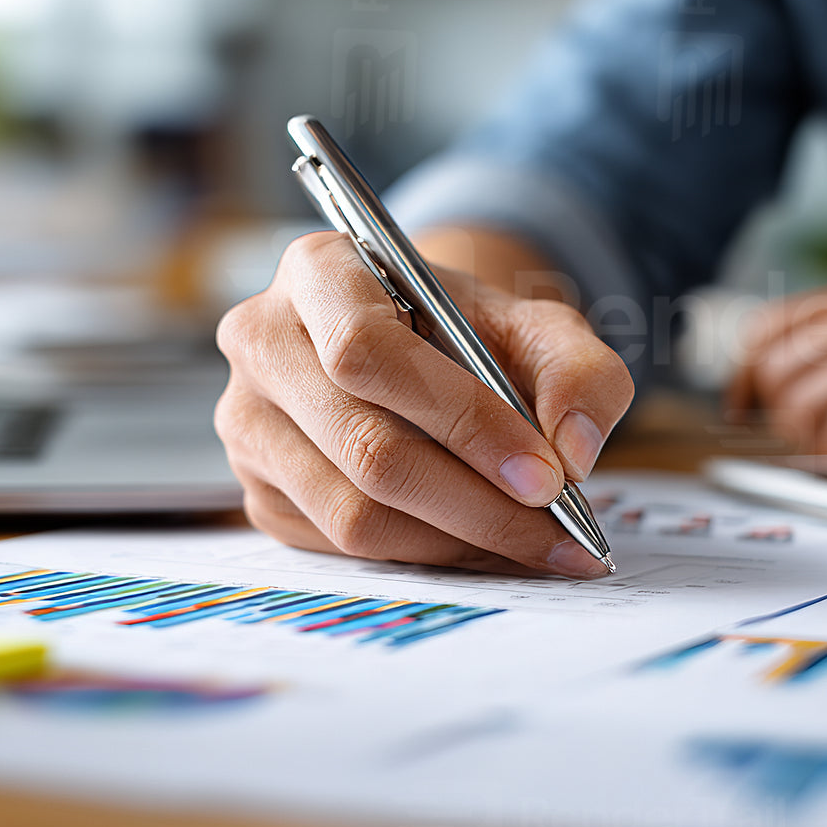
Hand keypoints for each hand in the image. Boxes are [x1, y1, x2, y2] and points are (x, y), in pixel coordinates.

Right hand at [214, 231, 633, 577]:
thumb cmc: (472, 332)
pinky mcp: (260, 491)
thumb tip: (574, 452)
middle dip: (480, 503)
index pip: (368, 351)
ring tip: (539, 545)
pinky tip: (486, 545)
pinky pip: (344, 547)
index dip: (462, 420)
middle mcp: (262, 342)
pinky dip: (429, 556)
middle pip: (365, 447)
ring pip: (354, 513)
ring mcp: (248, 424)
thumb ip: (578, 371)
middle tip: (562, 534)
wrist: (423, 348)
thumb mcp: (539, 325)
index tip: (547, 475)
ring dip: (461, 541)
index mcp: (319, 270)